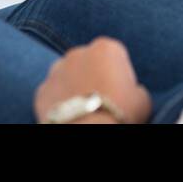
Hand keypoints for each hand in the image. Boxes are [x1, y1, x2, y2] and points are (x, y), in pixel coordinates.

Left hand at [34, 37, 152, 123]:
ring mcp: (56, 71)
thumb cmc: (121, 113)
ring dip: (74, 85)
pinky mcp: (40, 91)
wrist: (88, 133)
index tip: (122, 89)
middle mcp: (78, 53)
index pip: (115, 54)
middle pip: (88, 61)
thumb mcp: (142, 98)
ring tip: (84, 108)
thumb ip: (134, 87)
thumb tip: (129, 92)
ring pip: (67, 75)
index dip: (119, 73)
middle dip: (94, 75)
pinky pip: (52, 93)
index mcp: (106, 48)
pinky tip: (69, 115)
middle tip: (102, 99)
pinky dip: (58, 102)